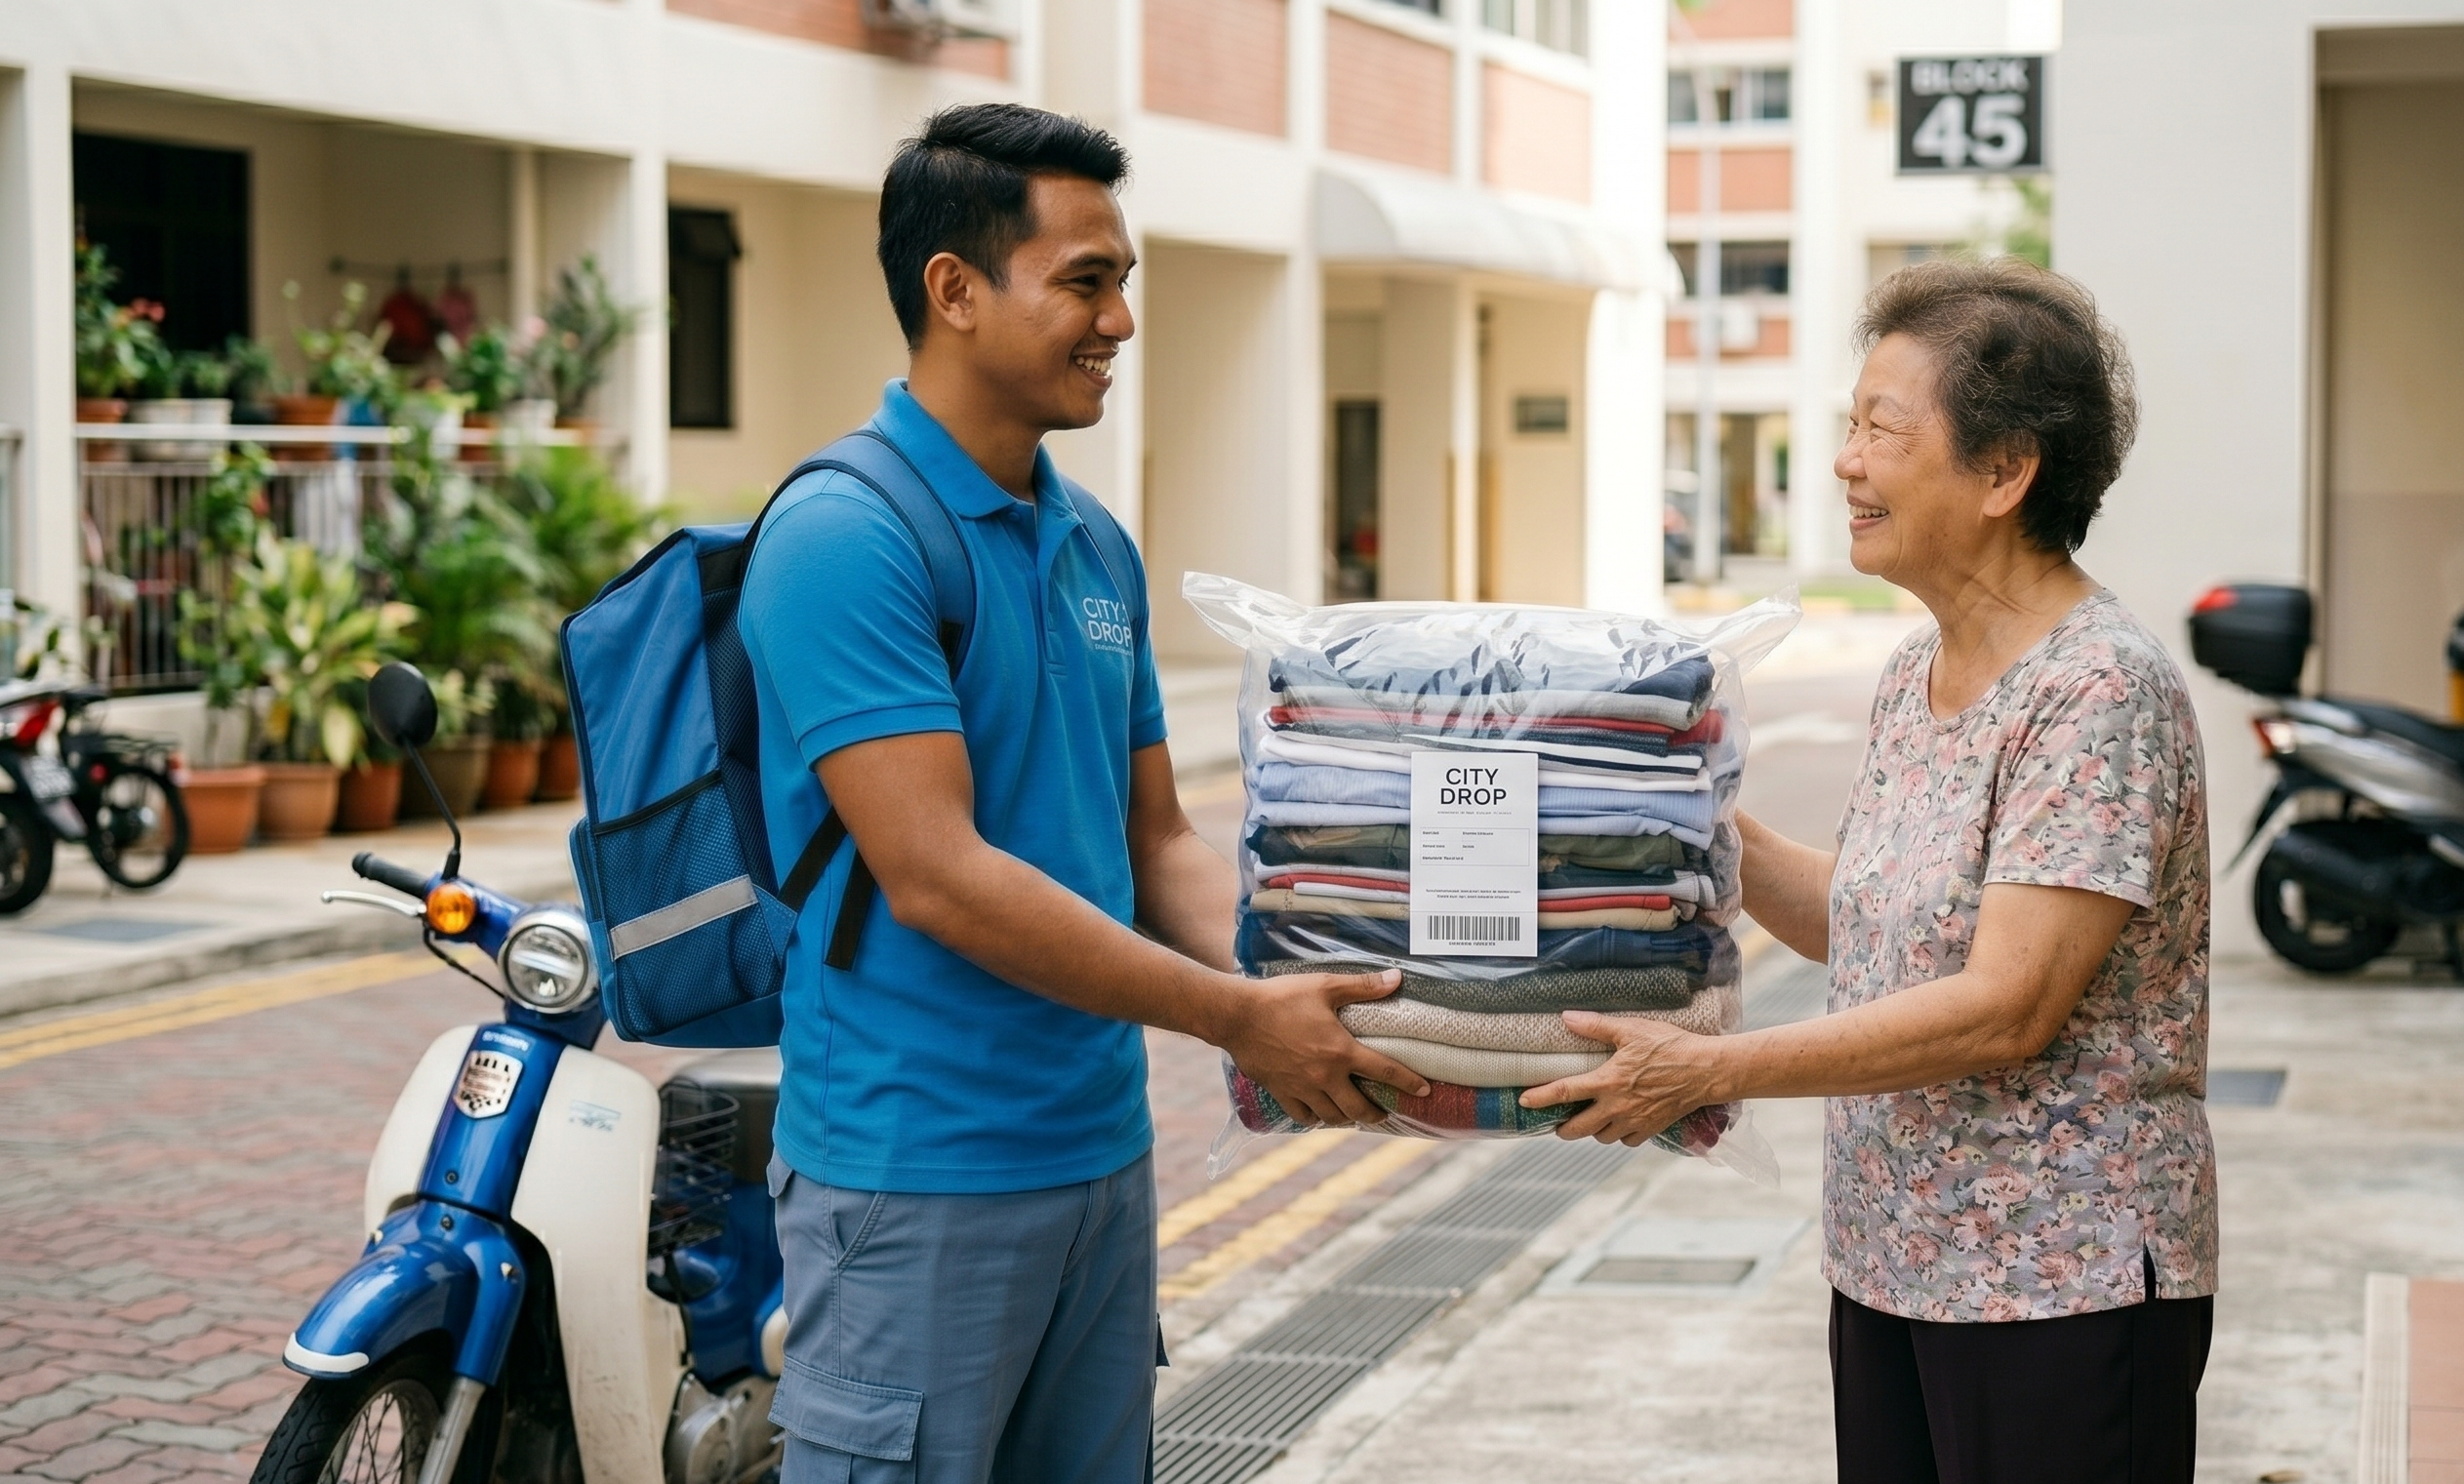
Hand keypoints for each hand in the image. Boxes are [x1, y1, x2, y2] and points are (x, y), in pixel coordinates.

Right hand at [1216, 969, 1431, 1126]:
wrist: (1237, 1016)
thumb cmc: (1282, 998)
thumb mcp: (1325, 986)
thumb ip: (1363, 987)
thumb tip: (1396, 978)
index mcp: (1341, 1051)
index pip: (1385, 1071)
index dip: (1409, 1083)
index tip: (1424, 1091)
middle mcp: (1325, 1076)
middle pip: (1359, 1108)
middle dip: (1376, 1114)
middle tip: (1383, 1112)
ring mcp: (1302, 1088)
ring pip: (1332, 1117)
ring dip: (1346, 1118)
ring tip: (1352, 1113)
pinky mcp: (1281, 1092)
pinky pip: (1303, 1116)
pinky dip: (1314, 1118)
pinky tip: (1318, 1114)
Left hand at [1523, 1011, 1725, 1145]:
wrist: (1706, 1071)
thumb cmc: (1670, 1047)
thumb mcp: (1632, 1030)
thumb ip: (1596, 1027)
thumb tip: (1566, 1017)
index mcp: (1608, 1081)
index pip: (1563, 1092)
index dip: (1539, 1097)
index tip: (1523, 1101)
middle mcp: (1617, 1107)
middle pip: (1577, 1128)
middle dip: (1562, 1128)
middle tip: (1558, 1122)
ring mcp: (1634, 1121)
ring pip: (1601, 1137)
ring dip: (1592, 1130)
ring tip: (1591, 1118)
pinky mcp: (1651, 1129)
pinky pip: (1626, 1140)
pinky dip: (1619, 1135)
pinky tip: (1620, 1123)